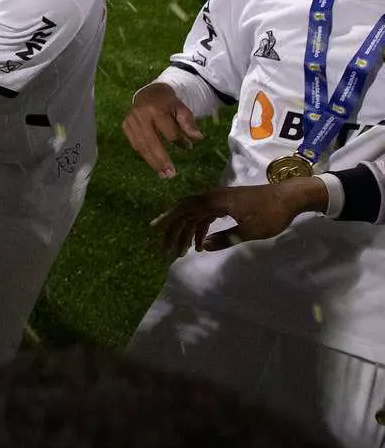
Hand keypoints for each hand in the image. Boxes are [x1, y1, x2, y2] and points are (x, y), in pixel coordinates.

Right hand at [121, 81, 204, 178]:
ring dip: (152, 161)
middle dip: (161, 160)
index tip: (188, 147)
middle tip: (170, 174)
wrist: (150, 93)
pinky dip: (144, 154)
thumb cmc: (169, 104)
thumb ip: (189, 122)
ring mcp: (131, 121)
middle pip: (152, 142)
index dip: (180, 141)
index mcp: (157, 109)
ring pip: (141, 145)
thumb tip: (198, 138)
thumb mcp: (182, 108)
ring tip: (162, 174)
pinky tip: (152, 162)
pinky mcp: (125, 125)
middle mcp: (141, 115)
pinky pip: (135, 143)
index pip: (169, 132)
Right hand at [153, 178, 325, 257]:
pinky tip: (199, 242)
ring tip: (181, 250)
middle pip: (187, 212)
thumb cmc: (273, 213)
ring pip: (196, 214)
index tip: (155, 229)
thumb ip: (225, 238)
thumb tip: (202, 246)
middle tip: (166, 249)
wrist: (292, 197)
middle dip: (175, 230)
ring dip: (186, 231)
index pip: (186, 208)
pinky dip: (199, 228)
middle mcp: (215, 198)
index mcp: (217, 201)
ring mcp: (221, 200)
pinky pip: (206, 215)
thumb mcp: (251, 230)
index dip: (169, 218)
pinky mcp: (228, 204)